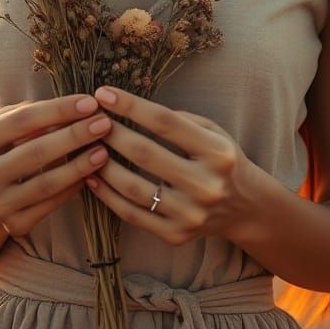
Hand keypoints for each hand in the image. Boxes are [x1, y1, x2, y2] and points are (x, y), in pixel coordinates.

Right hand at [0, 94, 111, 237]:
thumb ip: (25, 112)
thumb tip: (70, 107)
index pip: (23, 120)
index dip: (59, 110)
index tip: (90, 102)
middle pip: (36, 152)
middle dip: (75, 135)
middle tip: (104, 123)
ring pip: (46, 183)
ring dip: (80, 165)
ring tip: (104, 150)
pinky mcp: (13, 226)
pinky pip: (51, 205)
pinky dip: (73, 188)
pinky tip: (91, 174)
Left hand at [84, 85, 260, 246]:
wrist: (243, 207)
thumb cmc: (220, 159)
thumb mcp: (212, 131)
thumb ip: (178, 120)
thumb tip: (130, 108)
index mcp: (217, 152)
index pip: (165, 122)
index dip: (131, 106)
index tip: (103, 93)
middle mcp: (206, 185)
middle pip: (145, 154)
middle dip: (111, 133)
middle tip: (88, 119)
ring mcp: (190, 214)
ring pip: (133, 187)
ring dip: (103, 164)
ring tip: (86, 146)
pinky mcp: (175, 235)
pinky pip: (131, 213)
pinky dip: (107, 195)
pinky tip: (92, 177)